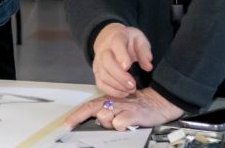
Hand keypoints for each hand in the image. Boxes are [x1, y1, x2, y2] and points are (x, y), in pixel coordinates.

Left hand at [64, 88, 183, 130]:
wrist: (157, 102)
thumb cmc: (136, 106)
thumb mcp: (118, 106)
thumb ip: (105, 112)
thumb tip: (96, 120)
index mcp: (107, 99)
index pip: (87, 107)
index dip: (76, 116)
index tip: (66, 125)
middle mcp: (112, 102)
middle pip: (94, 112)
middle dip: (96, 119)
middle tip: (106, 120)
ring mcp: (122, 107)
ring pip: (105, 118)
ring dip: (110, 123)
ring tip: (122, 120)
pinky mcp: (132, 114)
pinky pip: (119, 124)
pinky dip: (122, 126)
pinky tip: (129, 123)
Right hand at [92, 23, 152, 97]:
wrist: (108, 37)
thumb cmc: (127, 40)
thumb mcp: (139, 39)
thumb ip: (144, 51)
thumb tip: (148, 67)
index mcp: (116, 38)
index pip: (116, 45)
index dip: (121, 56)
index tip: (128, 67)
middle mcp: (104, 49)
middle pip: (107, 63)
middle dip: (120, 76)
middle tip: (133, 85)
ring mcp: (98, 61)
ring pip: (103, 75)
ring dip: (117, 86)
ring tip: (131, 90)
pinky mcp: (96, 71)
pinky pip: (100, 83)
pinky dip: (111, 91)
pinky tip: (123, 93)